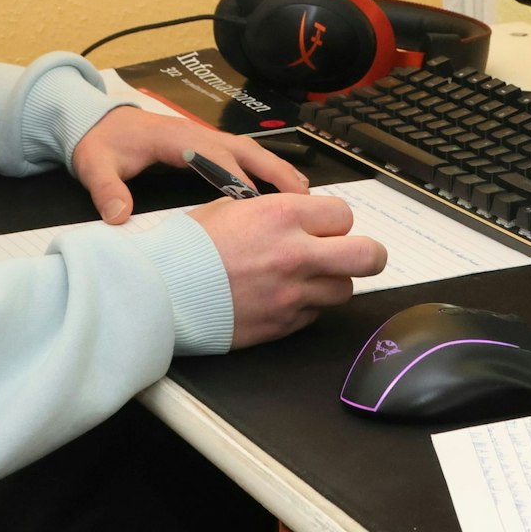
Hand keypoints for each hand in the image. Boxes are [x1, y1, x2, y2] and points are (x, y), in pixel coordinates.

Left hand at [70, 107, 307, 223]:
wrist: (96, 121)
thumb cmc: (100, 142)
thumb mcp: (95, 164)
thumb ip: (106, 189)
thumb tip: (118, 216)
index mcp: (177, 139)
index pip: (217, 158)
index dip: (240, 180)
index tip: (261, 208)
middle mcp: (198, 135)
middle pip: (245, 151)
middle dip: (276, 172)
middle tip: (303, 200)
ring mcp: (204, 138)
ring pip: (249, 152)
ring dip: (276, 170)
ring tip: (304, 196)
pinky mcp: (205, 146)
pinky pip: (242, 157)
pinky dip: (265, 170)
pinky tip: (280, 189)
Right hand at [189, 192, 386, 347]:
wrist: (162, 291)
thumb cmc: (188, 246)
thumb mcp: (229, 207)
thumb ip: (273, 210)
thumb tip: (298, 216)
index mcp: (281, 216)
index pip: (344, 215)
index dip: (334, 221)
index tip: (322, 226)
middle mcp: (295, 254)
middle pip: (368, 256)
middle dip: (367, 253)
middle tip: (352, 254)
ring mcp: (292, 293)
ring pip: (344, 289)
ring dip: (331, 281)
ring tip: (305, 277)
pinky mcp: (283, 324)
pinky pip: (314, 314)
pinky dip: (305, 306)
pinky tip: (280, 297)